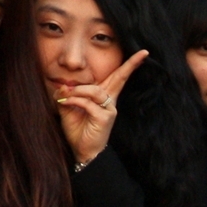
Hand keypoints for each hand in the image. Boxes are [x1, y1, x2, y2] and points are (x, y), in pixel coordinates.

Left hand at [56, 48, 148, 164]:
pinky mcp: (105, 118)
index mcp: (104, 97)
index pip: (117, 78)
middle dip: (131, 65)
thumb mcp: (69, 110)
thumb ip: (67, 96)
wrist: (83, 153)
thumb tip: (62, 85)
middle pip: (120, 78)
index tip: (142, 53)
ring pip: (95, 90)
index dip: (128, 65)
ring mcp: (109, 109)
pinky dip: (75, 101)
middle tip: (143, 53)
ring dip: (78, 90)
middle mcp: (110, 101)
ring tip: (65, 95)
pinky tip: (66, 102)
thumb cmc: (78, 131)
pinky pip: (89, 104)